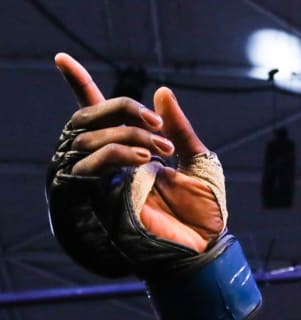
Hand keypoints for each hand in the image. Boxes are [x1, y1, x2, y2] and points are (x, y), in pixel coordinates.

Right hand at [51, 52, 223, 257]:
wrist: (205, 249)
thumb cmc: (204, 214)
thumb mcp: (200, 163)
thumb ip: (180, 128)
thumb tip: (161, 92)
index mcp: (131, 152)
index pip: (97, 113)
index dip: (78, 84)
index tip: (63, 58)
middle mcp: (109, 165)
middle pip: (88, 118)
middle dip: (120, 110)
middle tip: (157, 124)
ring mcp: (99, 182)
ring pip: (87, 139)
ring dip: (125, 134)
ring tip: (160, 150)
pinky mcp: (95, 201)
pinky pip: (88, 165)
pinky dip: (115, 153)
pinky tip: (143, 160)